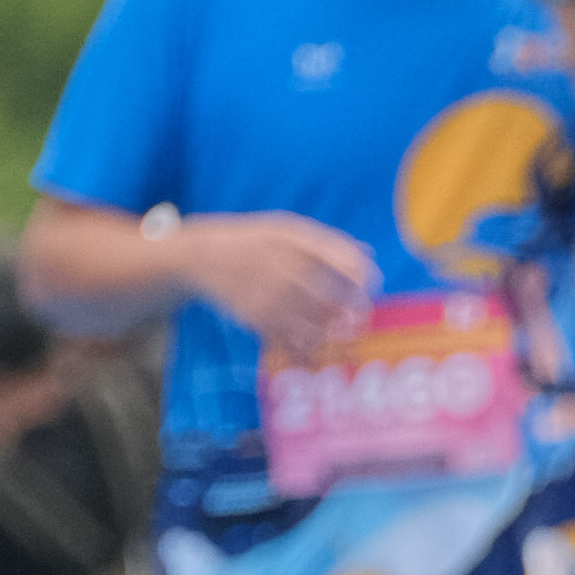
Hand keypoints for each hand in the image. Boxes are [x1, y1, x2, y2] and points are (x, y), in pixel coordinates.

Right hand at [179, 213, 383, 358]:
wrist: (204, 257)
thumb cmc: (256, 242)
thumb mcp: (287, 228)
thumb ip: (327, 242)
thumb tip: (368, 253)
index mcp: (297, 242)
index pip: (345, 262)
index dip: (364, 277)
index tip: (370, 284)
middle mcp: (284, 268)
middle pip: (335, 296)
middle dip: (355, 308)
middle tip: (360, 313)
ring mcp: (270, 296)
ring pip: (316, 323)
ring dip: (334, 330)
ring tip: (340, 329)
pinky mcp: (256, 319)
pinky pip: (291, 340)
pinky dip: (309, 345)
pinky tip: (315, 342)